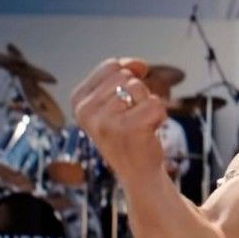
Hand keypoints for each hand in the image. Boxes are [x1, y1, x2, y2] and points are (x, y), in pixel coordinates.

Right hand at [71, 58, 166, 183]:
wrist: (138, 173)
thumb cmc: (129, 133)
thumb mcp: (115, 101)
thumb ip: (122, 75)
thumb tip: (138, 64)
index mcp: (78, 101)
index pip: (111, 66)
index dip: (129, 76)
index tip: (126, 102)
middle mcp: (86, 111)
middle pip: (126, 76)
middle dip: (137, 94)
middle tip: (133, 118)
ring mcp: (106, 121)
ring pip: (140, 88)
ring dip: (148, 105)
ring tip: (139, 126)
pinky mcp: (129, 129)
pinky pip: (156, 103)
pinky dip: (160, 116)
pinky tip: (149, 132)